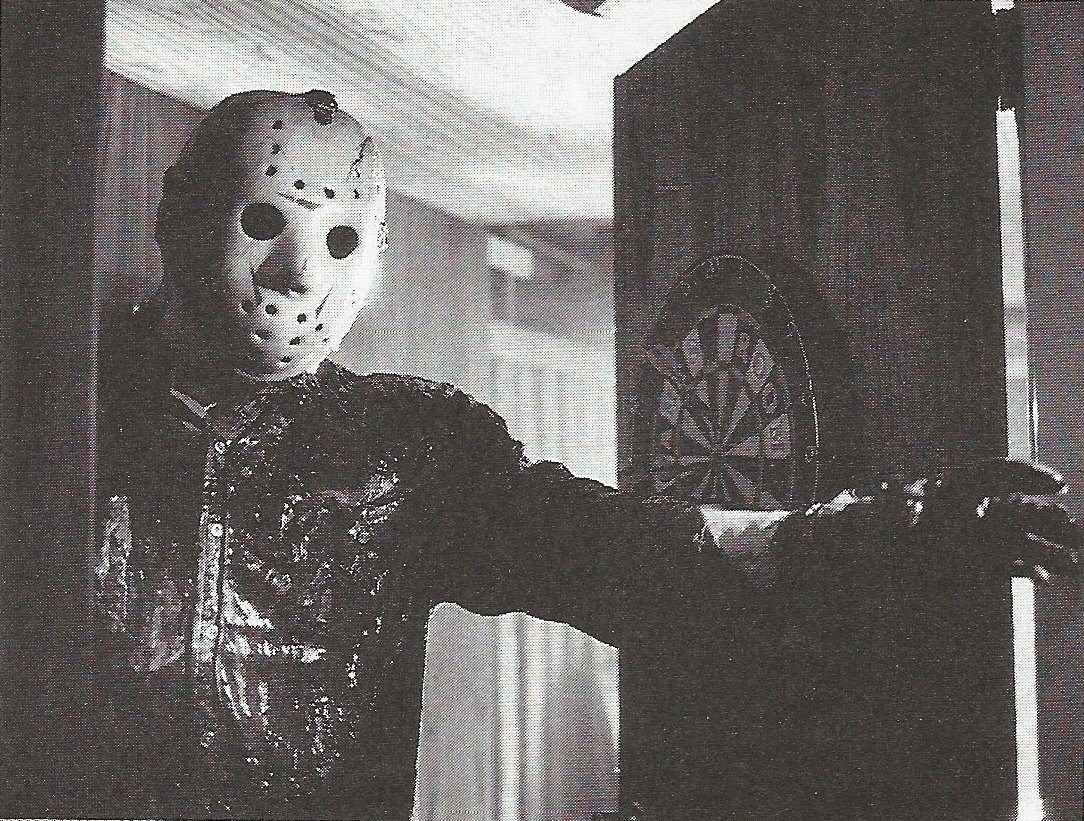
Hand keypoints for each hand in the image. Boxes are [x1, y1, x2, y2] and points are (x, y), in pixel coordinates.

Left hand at [855, 459, 1080, 584]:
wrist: (843, 562)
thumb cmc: (856, 531)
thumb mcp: (869, 517)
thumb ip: (892, 514)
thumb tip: (910, 513)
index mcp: (944, 490)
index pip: (991, 475)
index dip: (1024, 474)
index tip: (1056, 483)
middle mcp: (962, 512)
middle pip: (1012, 508)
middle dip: (1044, 518)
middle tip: (1072, 528)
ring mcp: (967, 540)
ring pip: (1015, 538)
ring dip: (1044, 548)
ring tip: (1072, 563)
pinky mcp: (965, 567)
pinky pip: (1002, 564)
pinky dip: (1022, 569)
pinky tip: (1042, 578)